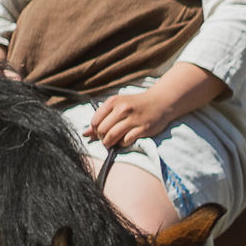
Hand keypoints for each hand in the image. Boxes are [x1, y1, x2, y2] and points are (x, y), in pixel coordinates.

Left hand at [84, 66, 223, 151]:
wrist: (160, 102)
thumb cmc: (135, 105)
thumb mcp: (117, 106)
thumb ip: (101, 118)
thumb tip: (85, 134)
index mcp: (114, 102)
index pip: (95, 121)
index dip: (95, 130)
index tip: (101, 131)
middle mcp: (122, 109)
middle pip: (102, 130)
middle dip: (102, 138)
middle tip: (107, 138)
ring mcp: (133, 119)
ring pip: (112, 136)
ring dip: (110, 143)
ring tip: (113, 142)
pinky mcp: (143, 128)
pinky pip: (126, 140)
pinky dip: (122, 143)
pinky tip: (125, 140)